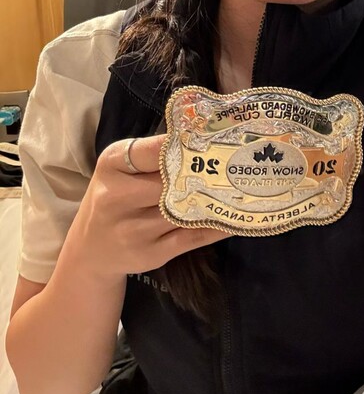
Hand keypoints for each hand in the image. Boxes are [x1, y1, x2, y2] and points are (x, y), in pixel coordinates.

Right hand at [64, 134, 229, 282]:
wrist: (91, 250)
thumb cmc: (115, 197)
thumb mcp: (121, 169)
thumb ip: (153, 155)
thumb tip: (203, 139)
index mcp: (112, 166)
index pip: (155, 150)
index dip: (187, 145)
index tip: (215, 139)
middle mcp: (117, 197)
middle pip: (173, 181)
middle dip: (205, 174)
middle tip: (237, 163)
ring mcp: (133, 230)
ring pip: (186, 210)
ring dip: (216, 200)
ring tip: (243, 186)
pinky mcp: (151, 254)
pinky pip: (193, 237)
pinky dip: (217, 226)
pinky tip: (236, 217)